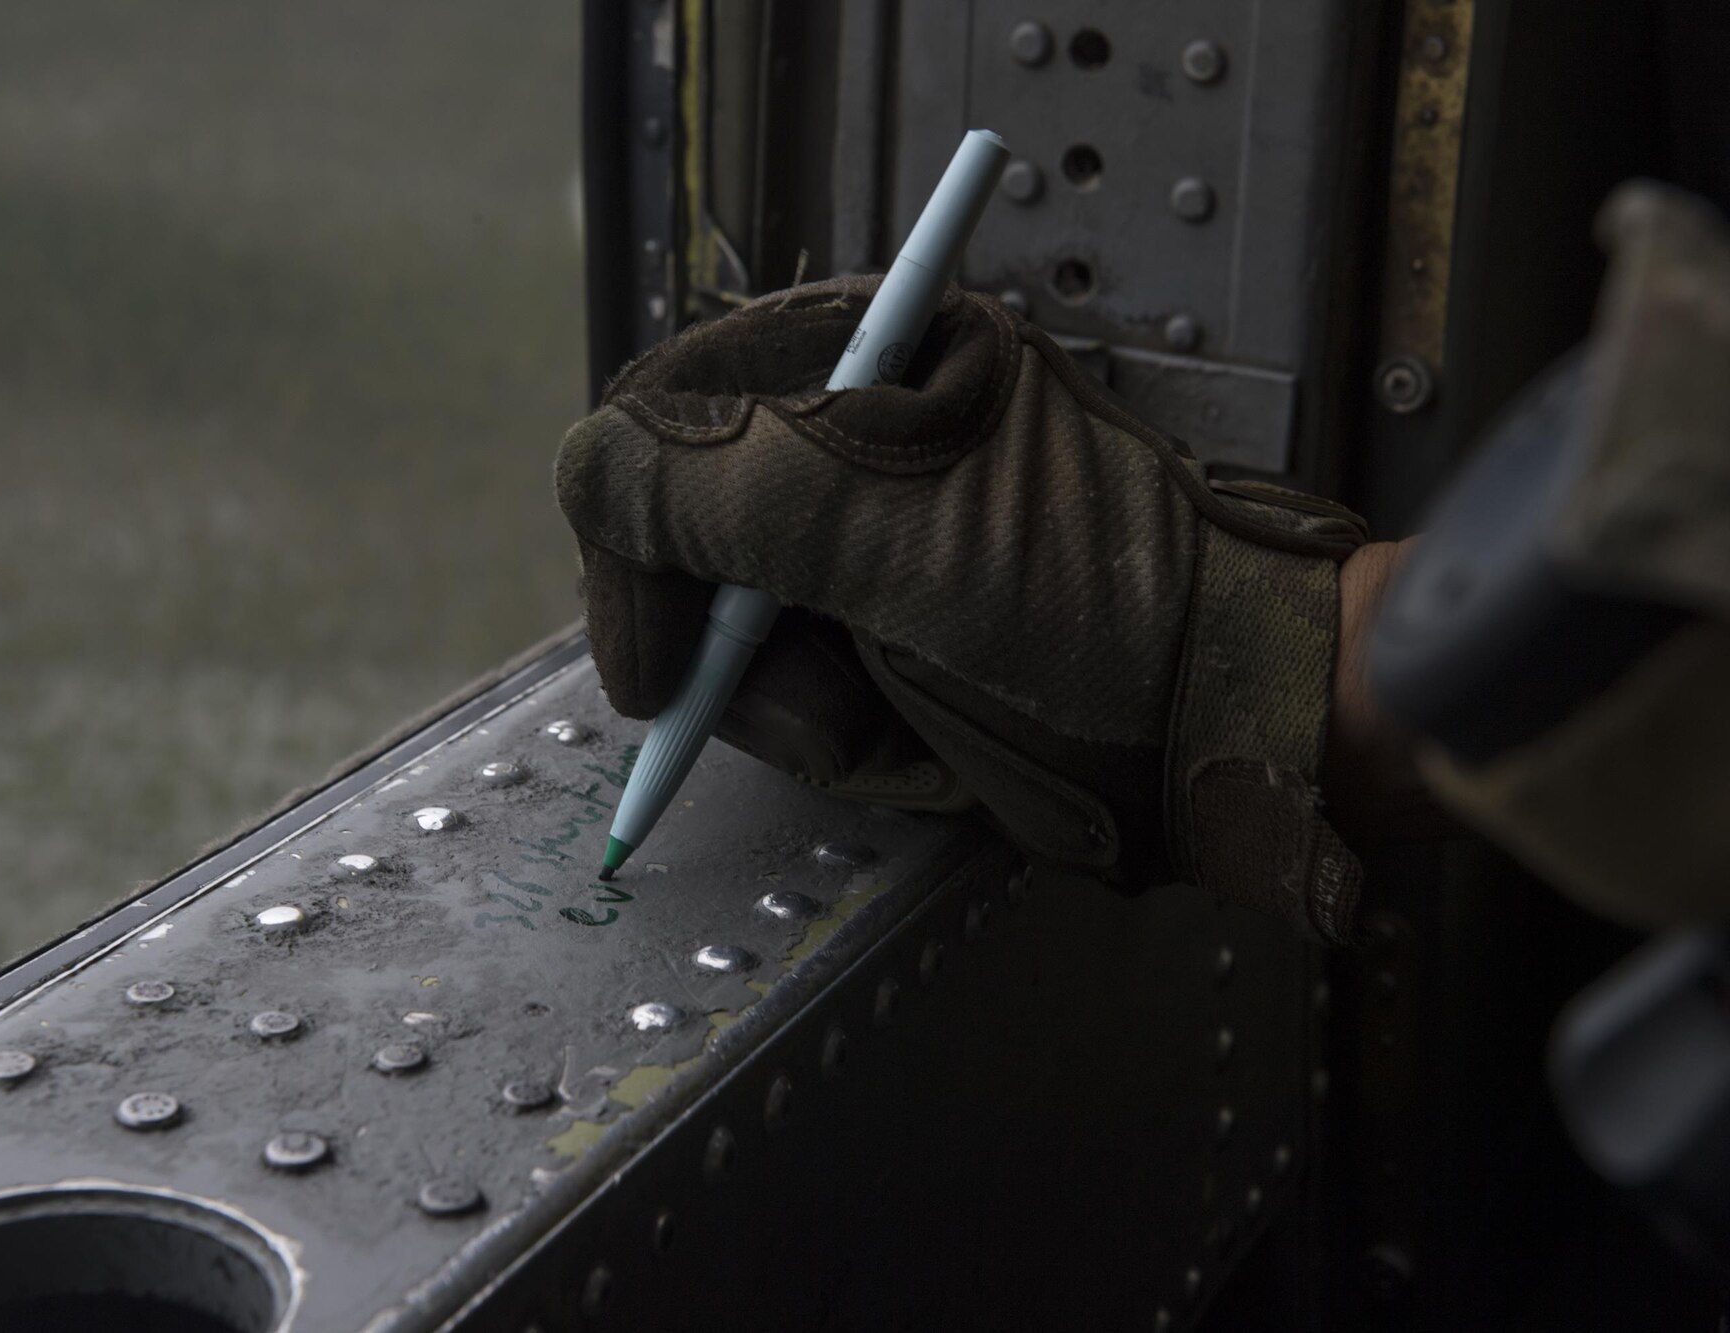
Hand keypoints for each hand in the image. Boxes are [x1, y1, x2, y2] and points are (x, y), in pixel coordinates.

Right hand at [557, 276, 1371, 941]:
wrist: (1233, 733)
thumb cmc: (1096, 610)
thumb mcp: (893, 533)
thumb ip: (718, 485)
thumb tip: (585, 469)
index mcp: (873, 352)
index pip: (670, 421)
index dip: (638, 544)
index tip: (654, 668)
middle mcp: (860, 433)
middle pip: (688, 535)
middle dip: (735, 650)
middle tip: (812, 719)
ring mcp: (873, 536)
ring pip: (735, 631)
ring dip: (792, 706)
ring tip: (884, 728)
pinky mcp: (892, 626)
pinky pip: (798, 687)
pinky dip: (838, 735)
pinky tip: (912, 742)